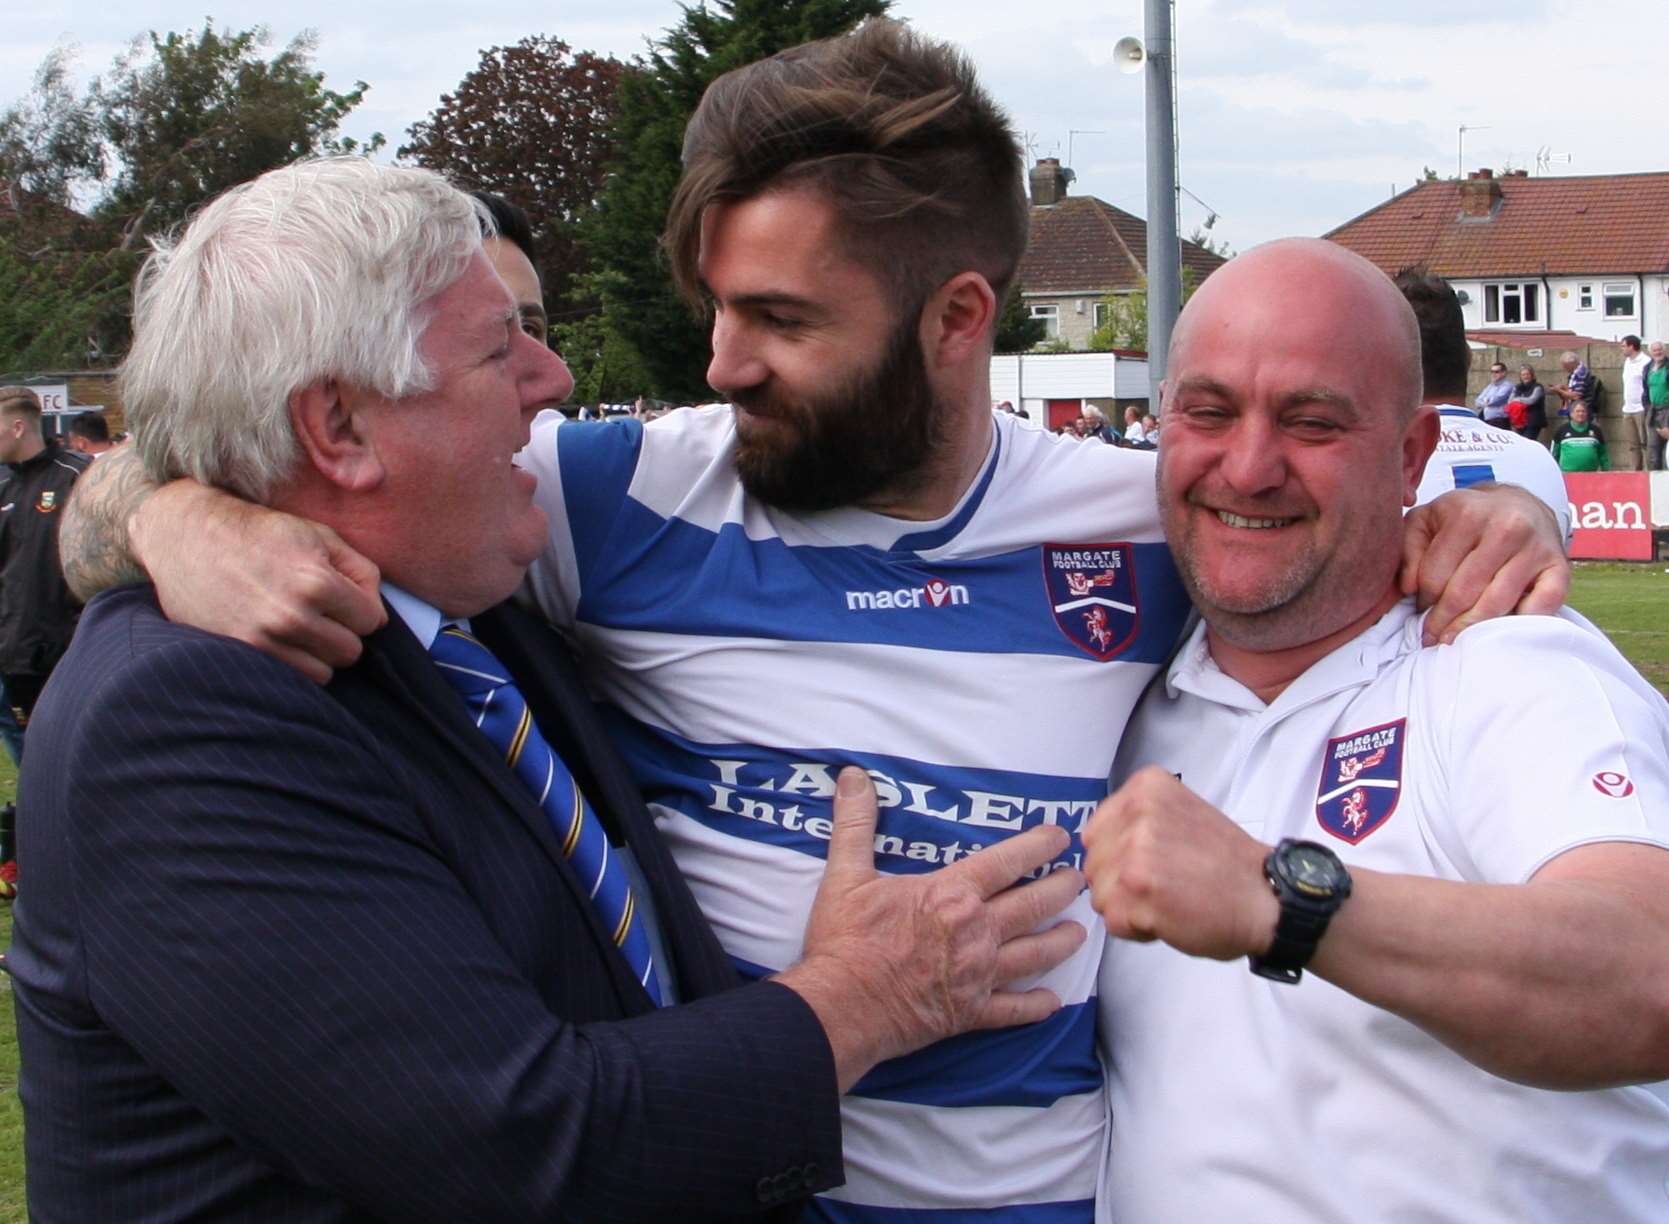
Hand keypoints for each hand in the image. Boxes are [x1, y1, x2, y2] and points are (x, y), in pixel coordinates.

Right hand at [133, 480, 386, 683]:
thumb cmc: (260, 533)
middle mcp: (290, 615)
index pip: (372, 621)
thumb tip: (380, 615)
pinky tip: (283, 638)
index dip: (362, 609)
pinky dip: (295, 664)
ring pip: (324, 672)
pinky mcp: (241, 654)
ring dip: (320, 653)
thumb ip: (361, 571)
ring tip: (301, 626)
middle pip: (351, 651)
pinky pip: (292, 679)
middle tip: (322, 612)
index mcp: (315, 581)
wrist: (186, 537)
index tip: (345, 599)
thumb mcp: (319, 536)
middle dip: (343, 632)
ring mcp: (263, 639)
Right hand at [781, 769, 1085, 1089]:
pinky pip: (1014, 1010)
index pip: (1007, 862)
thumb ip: (856, 822)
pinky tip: (1052, 1001)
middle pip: (1032, 906)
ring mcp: (978, 975)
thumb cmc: (846, 940)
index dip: (1038, 846)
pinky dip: (1036, 1006)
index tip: (1060, 836)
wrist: (842, 1006)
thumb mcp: (846, 874)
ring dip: (1060, 943)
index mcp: (951, 894)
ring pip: (1035, 956)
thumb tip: (853, 775)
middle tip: (1079, 879)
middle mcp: (976, 932)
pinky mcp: (971, 1013)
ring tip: (1079, 932)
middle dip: (1061, 889)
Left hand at [1082, 767, 1275, 959]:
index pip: (1095, 832)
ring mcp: (1136, 851)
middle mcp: (1138, 812)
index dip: (1119, 858)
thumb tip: (1092, 842)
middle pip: (1093, 864)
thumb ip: (1135, 820)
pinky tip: (1170, 917)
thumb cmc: (1226, 865)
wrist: (1268, 899)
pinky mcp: (1138, 892)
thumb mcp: (1179, 814)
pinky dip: (1138, 930)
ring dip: (1129, 908)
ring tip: (1169, 900)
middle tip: (1166, 885)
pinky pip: (1113, 922)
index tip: (1156, 863)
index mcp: (1146, 787)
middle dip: (1121, 884)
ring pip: (1099, 895)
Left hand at [1399, 484, 1568, 645]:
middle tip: (1432, 637)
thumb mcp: (1426, 521)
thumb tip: (1406, 588)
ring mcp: (1536, 548)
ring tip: (1454, 639)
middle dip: (1442, 621)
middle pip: (1463, 592)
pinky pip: (1542, 605)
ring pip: (1497, 603)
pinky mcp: (1560, 567)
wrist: (1519, 505)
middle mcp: (1506, 527)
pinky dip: (1521, 623)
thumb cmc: (1464, 519)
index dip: (1422, 600)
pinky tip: (1500, 632)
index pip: (1434, 576)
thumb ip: (1407, 549)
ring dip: (1471, 628)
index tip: (1419, 611)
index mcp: (1467, 514)